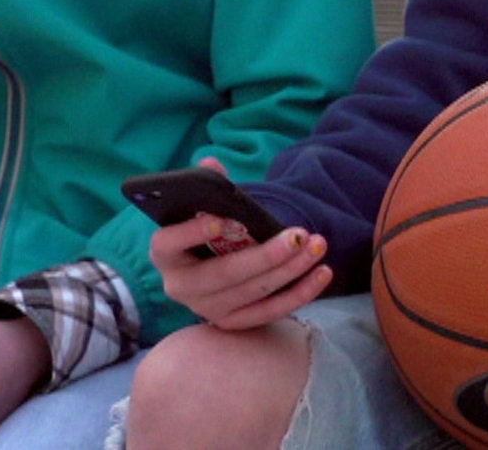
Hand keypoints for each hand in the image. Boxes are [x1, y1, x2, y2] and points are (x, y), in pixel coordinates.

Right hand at [149, 160, 330, 330]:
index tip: (221, 220)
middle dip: (265, 255)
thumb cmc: (205, 228)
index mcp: (165, 253)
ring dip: (290, 270)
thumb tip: (211, 165)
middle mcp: (180, 286)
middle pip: (223, 274)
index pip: (168, 243)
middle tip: (298, 235)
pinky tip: (322, 273)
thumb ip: (207, 186)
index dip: (191, 233)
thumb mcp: (202, 206)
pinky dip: (299, 294)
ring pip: (252, 293)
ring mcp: (206, 309)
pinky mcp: (232, 323)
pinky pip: (269, 312)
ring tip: (316, 245)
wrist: (208, 263)